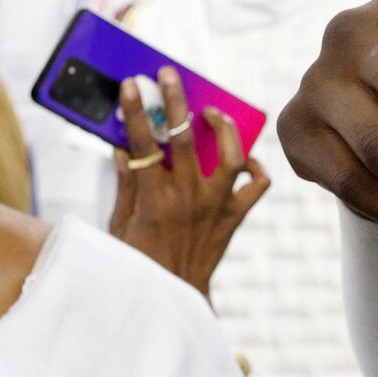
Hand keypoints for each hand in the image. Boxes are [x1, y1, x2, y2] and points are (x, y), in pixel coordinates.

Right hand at [108, 70, 266, 295]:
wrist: (172, 301)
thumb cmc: (137, 264)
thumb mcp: (120, 225)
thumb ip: (125, 184)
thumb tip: (122, 148)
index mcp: (153, 198)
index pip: (142, 142)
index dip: (135, 110)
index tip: (131, 84)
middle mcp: (188, 198)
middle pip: (184, 138)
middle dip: (176, 100)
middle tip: (169, 75)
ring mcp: (215, 207)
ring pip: (230, 155)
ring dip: (223, 128)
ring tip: (212, 112)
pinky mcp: (234, 218)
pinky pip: (257, 187)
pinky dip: (256, 168)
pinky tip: (245, 158)